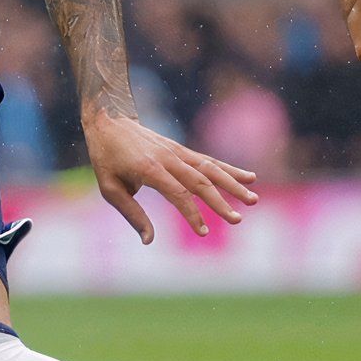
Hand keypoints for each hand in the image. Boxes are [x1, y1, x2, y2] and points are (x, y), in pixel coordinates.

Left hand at [84, 112, 258, 244]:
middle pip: (200, 182)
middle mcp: (169, 158)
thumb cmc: (106, 158)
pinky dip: (230, 169)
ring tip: (253, 199)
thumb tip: (149, 240)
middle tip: (238, 220)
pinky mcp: (182, 150)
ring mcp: (178, 152)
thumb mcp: (110, 188)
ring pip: (211, 168)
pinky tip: (249, 177)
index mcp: (150, 169)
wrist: (109, 119)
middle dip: (221, 202)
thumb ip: (132, 213)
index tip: (203, 233)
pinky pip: (209, 161)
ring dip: (234, 184)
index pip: (178, 194)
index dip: (192, 214)